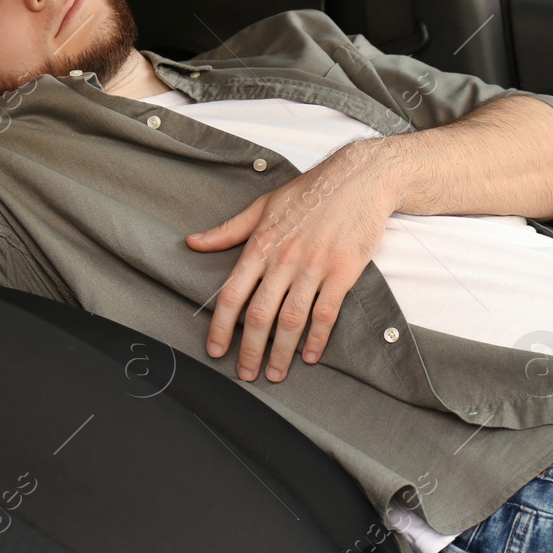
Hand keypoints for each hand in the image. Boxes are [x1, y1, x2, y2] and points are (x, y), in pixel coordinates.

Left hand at [185, 142, 402, 381]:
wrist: (359, 178)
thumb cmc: (310, 192)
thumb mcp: (263, 205)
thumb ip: (228, 230)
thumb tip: (193, 242)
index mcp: (261, 244)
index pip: (233, 293)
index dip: (221, 326)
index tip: (215, 350)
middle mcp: (284, 259)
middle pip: (260, 315)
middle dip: (250, 350)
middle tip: (245, 374)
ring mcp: (315, 266)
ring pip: (292, 319)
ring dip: (281, 353)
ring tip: (275, 374)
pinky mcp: (343, 272)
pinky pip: (326, 313)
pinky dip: (317, 338)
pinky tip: (310, 356)